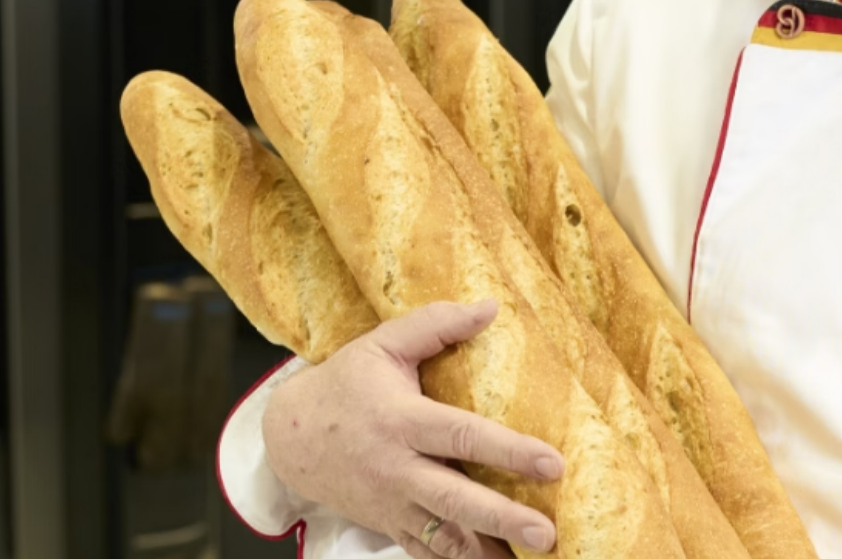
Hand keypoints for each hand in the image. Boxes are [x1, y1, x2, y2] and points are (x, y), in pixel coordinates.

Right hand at [262, 299, 563, 558]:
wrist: (289, 437)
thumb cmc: (345, 383)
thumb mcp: (382, 344)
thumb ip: (435, 324)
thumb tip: (489, 307)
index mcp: (401, 420)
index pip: (460, 436)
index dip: (507, 450)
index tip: (552, 463)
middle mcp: (397, 469)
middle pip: (455, 499)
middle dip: (503, 518)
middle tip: (547, 533)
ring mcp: (392, 505)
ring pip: (443, 538)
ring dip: (486, 554)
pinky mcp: (389, 525)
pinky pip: (427, 553)